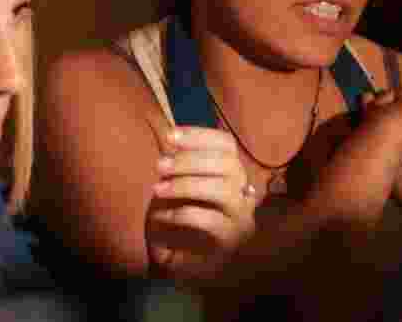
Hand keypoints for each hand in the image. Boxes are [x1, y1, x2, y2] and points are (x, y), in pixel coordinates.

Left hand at [146, 126, 256, 281]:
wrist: (188, 265)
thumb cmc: (182, 220)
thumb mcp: (181, 186)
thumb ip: (180, 164)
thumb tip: (167, 138)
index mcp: (232, 174)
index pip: (226, 145)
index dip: (200, 136)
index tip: (169, 136)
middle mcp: (243, 193)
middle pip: (228, 165)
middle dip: (190, 160)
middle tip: (159, 165)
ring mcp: (241, 219)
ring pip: (225, 192)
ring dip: (187, 185)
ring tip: (158, 189)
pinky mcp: (230, 242)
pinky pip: (212, 222)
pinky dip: (183, 214)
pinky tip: (162, 216)